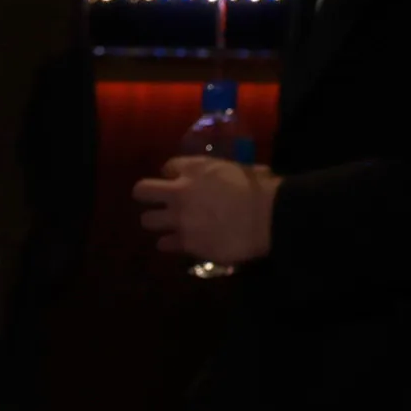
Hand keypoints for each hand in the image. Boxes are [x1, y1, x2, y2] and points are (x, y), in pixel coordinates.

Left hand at [133, 157, 279, 268]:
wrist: (268, 218)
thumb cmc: (261, 189)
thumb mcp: (241, 169)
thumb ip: (222, 172)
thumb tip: (231, 176)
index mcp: (195, 169)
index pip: (167, 167)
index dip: (172, 175)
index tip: (180, 181)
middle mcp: (179, 192)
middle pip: (142, 191)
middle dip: (147, 196)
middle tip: (160, 203)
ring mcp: (179, 219)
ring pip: (147, 221)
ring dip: (157, 223)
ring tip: (171, 227)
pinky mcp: (184, 243)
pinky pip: (164, 244)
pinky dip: (171, 244)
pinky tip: (183, 243)